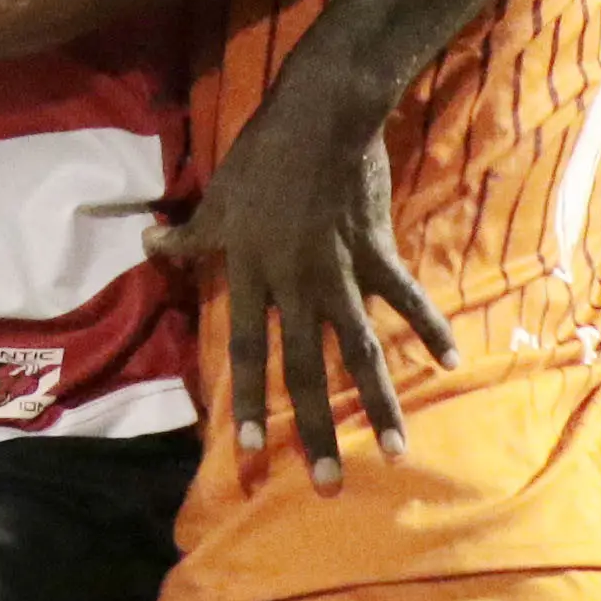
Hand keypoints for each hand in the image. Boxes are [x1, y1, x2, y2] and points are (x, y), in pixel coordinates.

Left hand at [140, 83, 451, 491]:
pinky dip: (430, 328)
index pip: (249, 351)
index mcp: (255, 277)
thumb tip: (148, 245)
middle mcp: (300, 286)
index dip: (249, 400)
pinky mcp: (380, 254)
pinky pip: (408, 299)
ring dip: (380, 404)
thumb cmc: (262, 157)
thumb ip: (190, 235)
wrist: (322, 116)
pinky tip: (451, 362)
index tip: (250, 449)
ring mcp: (344, 274)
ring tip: (395, 451)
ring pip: (362, 351)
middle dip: (317, 430)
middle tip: (327, 484)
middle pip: (309, 369)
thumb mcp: (217, 198)